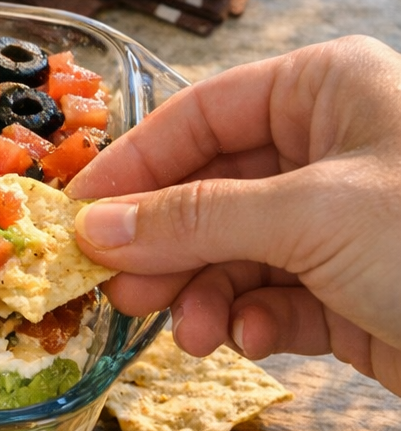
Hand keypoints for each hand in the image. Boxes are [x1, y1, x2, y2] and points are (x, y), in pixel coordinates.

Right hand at [67, 36, 400, 394]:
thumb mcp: (309, 214)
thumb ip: (192, 220)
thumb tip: (95, 229)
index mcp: (327, 90)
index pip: (199, 115)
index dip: (133, 168)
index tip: (76, 219)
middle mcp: (331, 147)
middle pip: (208, 190)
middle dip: (164, 245)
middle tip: (118, 290)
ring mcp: (342, 221)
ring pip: (232, 250)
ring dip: (201, 293)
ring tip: (189, 333)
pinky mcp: (353, 288)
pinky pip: (272, 296)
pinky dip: (250, 320)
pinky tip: (248, 340)